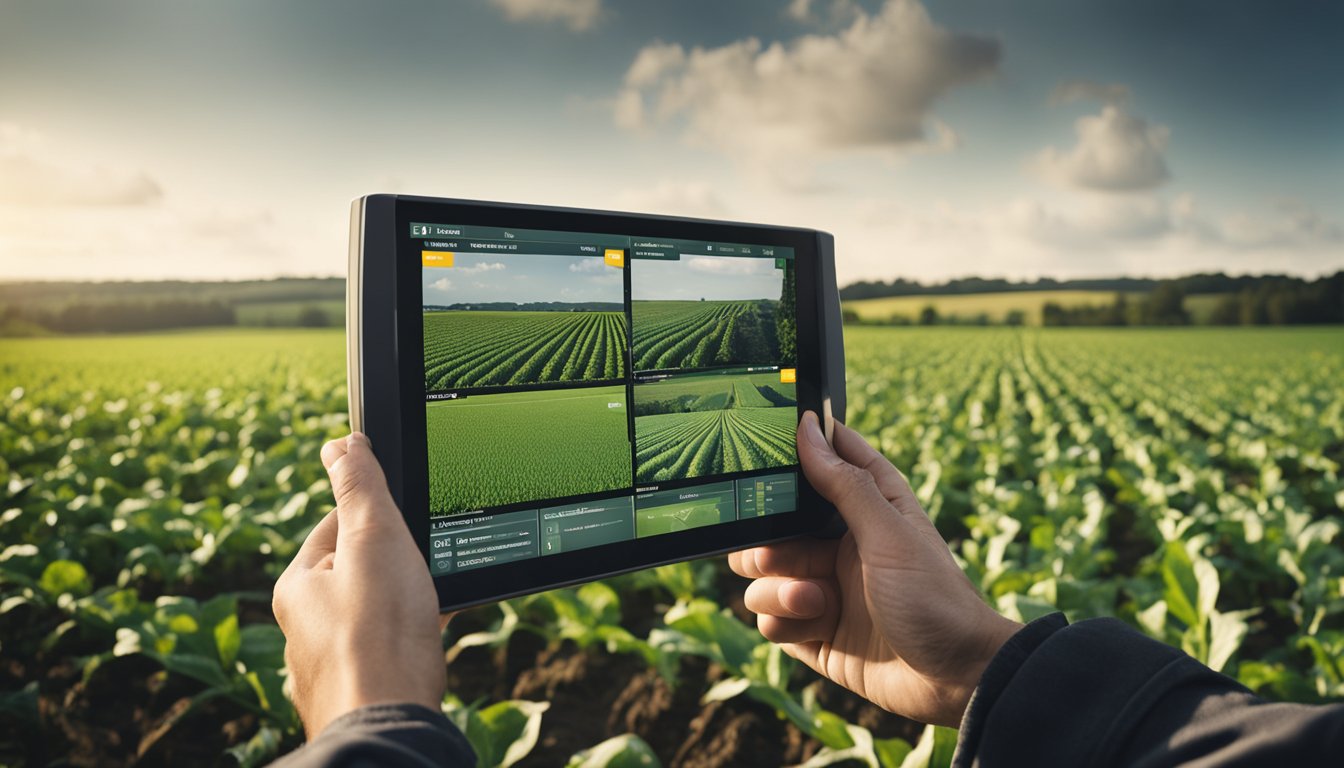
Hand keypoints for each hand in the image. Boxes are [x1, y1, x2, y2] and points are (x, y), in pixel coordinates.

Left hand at [273, 433, 449, 737]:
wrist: (390, 722)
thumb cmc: (379, 633)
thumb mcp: (373, 540)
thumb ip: (359, 488)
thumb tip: (341, 444)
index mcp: (297, 586)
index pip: (336, 528)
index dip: (376, 518)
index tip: (405, 523)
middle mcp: (304, 626)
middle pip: (358, 571)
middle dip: (396, 566)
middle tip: (422, 569)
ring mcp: (330, 661)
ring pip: (375, 612)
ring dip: (405, 604)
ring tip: (427, 607)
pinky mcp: (357, 689)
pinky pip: (386, 648)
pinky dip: (408, 638)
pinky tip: (428, 639)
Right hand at [728, 413, 1021, 726]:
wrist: (955, 680)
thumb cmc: (935, 598)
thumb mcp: (890, 535)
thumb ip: (845, 484)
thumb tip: (809, 428)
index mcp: (866, 508)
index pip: (825, 460)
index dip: (796, 450)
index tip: (762, 451)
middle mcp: (838, 545)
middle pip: (772, 526)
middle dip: (766, 542)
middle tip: (774, 557)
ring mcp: (824, 590)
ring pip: (762, 575)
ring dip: (778, 590)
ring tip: (817, 602)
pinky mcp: (814, 633)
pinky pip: (770, 620)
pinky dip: (783, 623)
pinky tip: (816, 626)